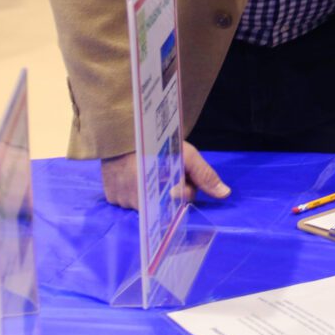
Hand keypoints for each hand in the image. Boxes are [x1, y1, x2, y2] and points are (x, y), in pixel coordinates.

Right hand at [100, 142, 231, 208]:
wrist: (123, 130)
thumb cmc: (158, 143)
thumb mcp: (186, 156)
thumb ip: (205, 176)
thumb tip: (224, 194)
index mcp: (163, 194)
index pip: (183, 199)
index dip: (187, 184)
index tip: (182, 171)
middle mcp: (142, 204)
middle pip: (164, 204)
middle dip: (169, 190)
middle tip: (163, 169)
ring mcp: (123, 202)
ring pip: (144, 205)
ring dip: (149, 192)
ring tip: (147, 170)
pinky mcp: (110, 197)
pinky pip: (124, 201)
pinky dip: (130, 192)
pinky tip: (132, 176)